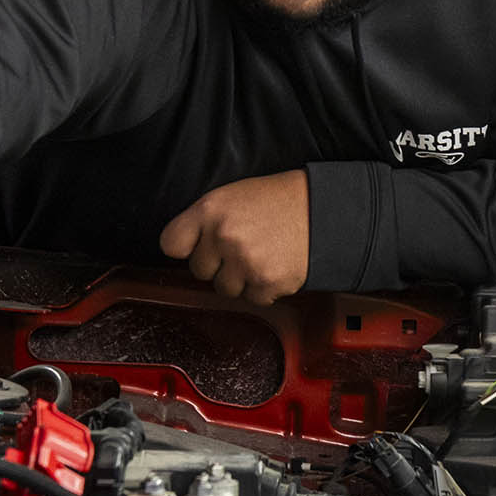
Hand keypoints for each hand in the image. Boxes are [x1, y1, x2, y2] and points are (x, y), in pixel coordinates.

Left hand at [160, 169, 310, 302]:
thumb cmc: (280, 202)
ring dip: (240, 278)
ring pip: (224, 289)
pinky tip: (275, 265)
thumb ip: (204, 221)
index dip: (186, 247)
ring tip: (261, 254)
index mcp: (211, 209)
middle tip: (243, 245)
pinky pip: (252, 299)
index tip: (197, 246)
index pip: (171, 243)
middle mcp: (224, 235)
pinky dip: (264, 288)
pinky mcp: (266, 283)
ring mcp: (245, 261)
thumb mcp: (234, 196)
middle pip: (198, 270)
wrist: (325, 211)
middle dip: (218, 263)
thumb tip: (183, 249)